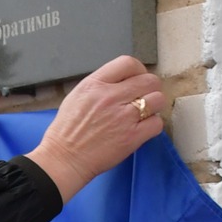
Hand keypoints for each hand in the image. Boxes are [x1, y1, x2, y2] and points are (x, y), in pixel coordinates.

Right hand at [25, 56, 166, 202]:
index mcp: (95, 84)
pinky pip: (157, 123)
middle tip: (143, 98)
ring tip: (144, 114)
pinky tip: (142, 129)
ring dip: (154, 106)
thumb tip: (123, 82)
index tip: (137, 80)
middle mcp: (111, 96)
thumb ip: (100, 85)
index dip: (139, 70)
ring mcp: (123, 117)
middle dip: (150, 88)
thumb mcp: (77, 96)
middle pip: (149, 80)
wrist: (64, 158)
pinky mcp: (132, 137)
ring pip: (157, 100)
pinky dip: (152, 125)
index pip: (128, 63)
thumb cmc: (67, 130)